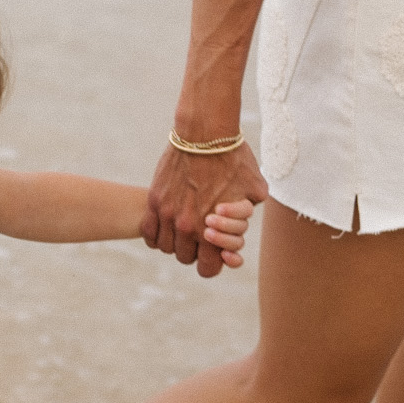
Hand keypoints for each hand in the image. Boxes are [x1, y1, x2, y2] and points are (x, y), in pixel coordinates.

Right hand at [142, 141, 267, 278]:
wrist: (205, 134)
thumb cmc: (234, 160)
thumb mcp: (255, 189)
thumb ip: (249, 212)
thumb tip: (242, 225)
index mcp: (212, 230)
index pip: (207, 268)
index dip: (212, 264)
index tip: (213, 253)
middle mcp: (186, 226)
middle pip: (184, 258)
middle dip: (194, 251)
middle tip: (200, 235)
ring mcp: (167, 214)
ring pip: (165, 247)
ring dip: (174, 242)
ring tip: (183, 228)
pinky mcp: (155, 200)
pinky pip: (148, 232)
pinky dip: (156, 234)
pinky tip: (166, 225)